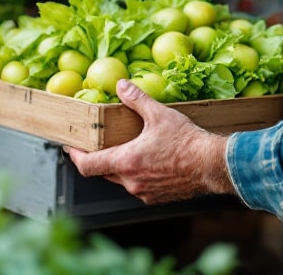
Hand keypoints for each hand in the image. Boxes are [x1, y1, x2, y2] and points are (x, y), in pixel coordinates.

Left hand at [66, 79, 233, 204]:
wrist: (212, 165)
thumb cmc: (187, 141)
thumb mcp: (159, 114)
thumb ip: (136, 99)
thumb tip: (122, 85)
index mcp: (126, 161)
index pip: (87, 166)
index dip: (74, 156)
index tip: (70, 147)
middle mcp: (131, 182)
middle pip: (102, 173)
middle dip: (98, 159)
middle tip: (97, 144)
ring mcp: (144, 193)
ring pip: (121, 181)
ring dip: (120, 167)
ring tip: (127, 150)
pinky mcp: (157, 198)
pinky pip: (138, 187)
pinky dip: (137, 175)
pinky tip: (148, 162)